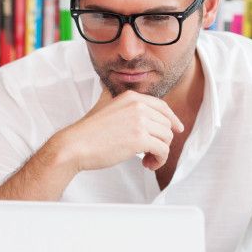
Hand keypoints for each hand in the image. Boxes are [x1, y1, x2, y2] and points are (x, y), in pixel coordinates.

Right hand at [57, 87, 184, 172]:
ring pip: (167, 138)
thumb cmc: (88, 132)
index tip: (177, 130)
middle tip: (149, 153)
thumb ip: (111, 97)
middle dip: (161, 141)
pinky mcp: (140, 139)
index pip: (163, 107)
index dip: (172, 120)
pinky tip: (147, 164)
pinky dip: (159, 161)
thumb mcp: (102, 105)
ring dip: (160, 153)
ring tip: (147, 161)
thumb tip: (107, 87)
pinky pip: (163, 151)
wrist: (74, 146)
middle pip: (166, 125)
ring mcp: (140, 121)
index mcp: (132, 97)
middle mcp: (138, 106)